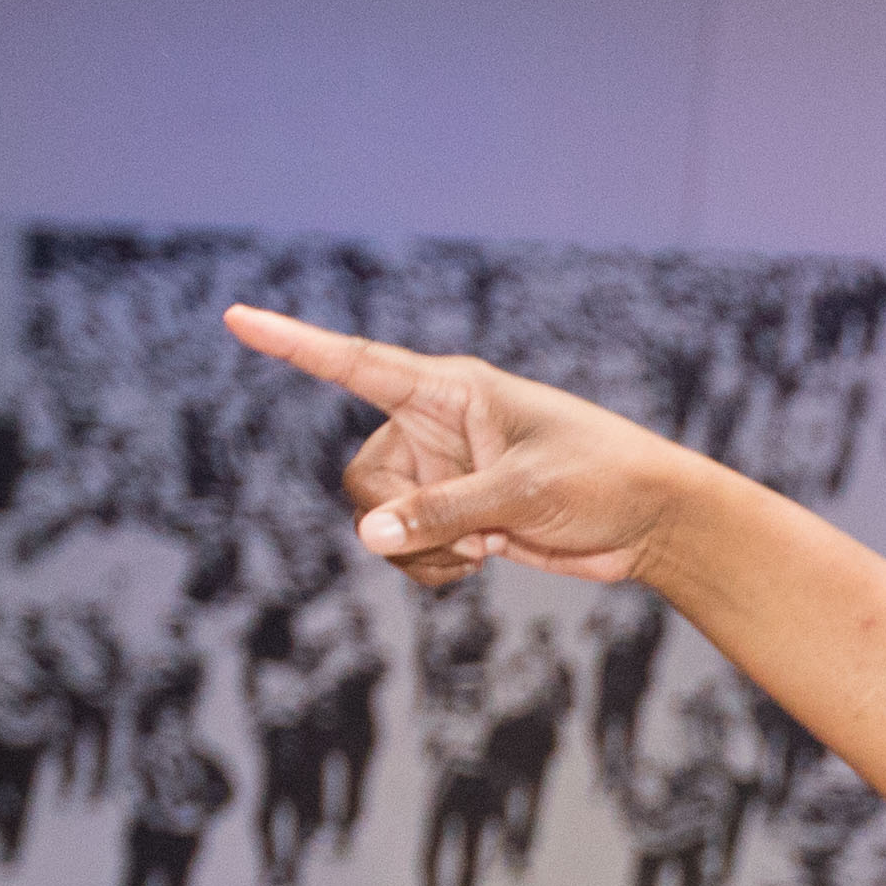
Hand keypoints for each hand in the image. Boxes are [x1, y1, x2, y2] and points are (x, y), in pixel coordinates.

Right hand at [222, 308, 696, 593]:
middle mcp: (433, 428)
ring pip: (378, 522)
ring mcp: (441, 475)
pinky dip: (431, 568)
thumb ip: (444, 512)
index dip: (294, 344)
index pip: (356, 364)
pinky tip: (480, 562)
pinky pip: (405, 550)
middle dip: (397, 519)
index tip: (236, 317)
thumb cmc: (600, 478)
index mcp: (448, 390)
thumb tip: (370, 537)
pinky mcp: (454, 518)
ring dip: (419, 552)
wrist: (649, 521)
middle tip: (463, 534)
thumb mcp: (522, 491)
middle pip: (362, 478)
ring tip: (481, 550)